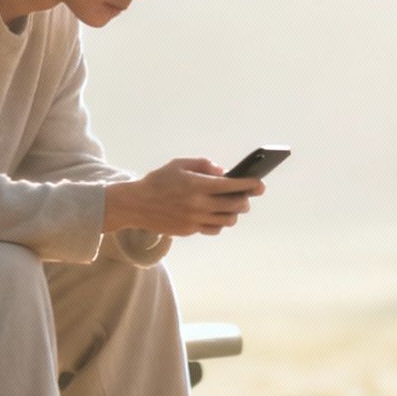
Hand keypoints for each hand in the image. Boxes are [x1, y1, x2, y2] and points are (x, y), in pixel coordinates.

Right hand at [103, 157, 265, 237]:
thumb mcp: (179, 164)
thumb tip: (223, 172)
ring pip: (227, 220)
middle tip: (247, 197)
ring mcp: (195, 219)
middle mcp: (199, 204)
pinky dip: (220, 223)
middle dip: (245, 200)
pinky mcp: (190, 230)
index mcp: (198, 185)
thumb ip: (203, 165)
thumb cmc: (158, 181)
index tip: (260, 184)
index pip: (233, 186)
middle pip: (235, 205)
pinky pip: (214, 229)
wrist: (135, 205)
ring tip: (233, 207)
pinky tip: (218, 216)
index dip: (250, 185)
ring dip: (234, 213)